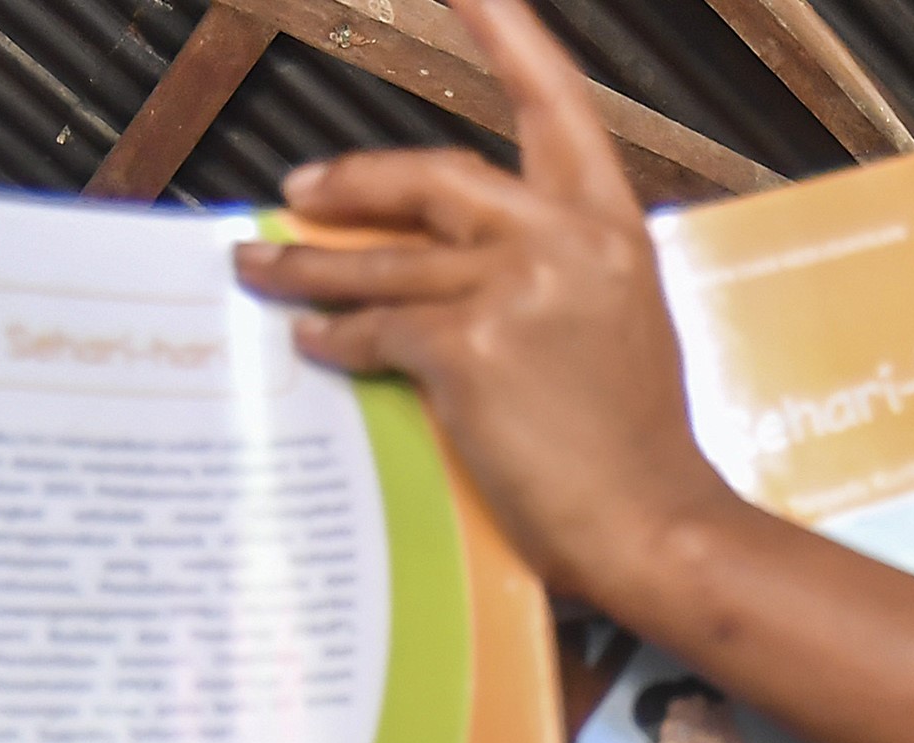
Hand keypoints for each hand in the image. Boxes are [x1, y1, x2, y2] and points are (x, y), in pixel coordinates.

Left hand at [230, 0, 733, 608]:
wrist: (651, 523)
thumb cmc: (635, 450)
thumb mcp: (617, 328)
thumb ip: (554, 276)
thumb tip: (463, 271)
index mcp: (608, 225)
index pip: (552, 101)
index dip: (504, 33)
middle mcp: (562, 239)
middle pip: (434, 178)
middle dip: (354, 184)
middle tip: (298, 194)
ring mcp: (515, 290)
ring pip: (385, 262)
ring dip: (310, 270)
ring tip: (261, 272)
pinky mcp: (471, 348)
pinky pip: (378, 329)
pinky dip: (335, 338)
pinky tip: (311, 344)